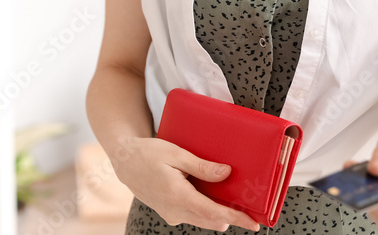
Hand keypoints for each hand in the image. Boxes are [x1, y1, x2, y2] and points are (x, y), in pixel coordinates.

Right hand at [111, 136, 260, 231]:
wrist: (125, 162)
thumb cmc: (149, 153)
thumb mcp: (176, 154)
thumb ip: (202, 166)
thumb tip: (226, 173)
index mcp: (176, 194)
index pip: (212, 212)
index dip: (235, 218)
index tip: (252, 223)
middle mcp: (174, 210)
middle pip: (211, 221)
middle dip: (232, 218)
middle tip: (252, 213)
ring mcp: (170, 214)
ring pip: (202, 220)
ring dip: (219, 215)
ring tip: (237, 206)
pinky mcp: (169, 213)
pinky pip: (193, 215)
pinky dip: (207, 211)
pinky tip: (215, 199)